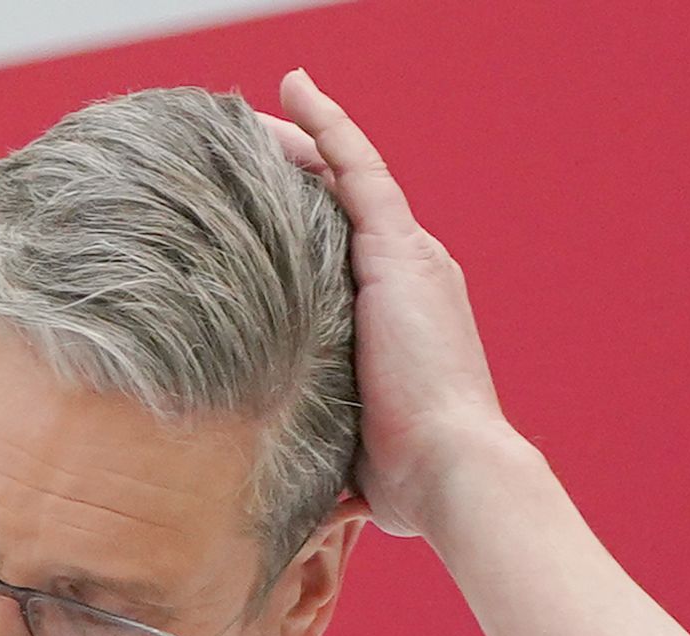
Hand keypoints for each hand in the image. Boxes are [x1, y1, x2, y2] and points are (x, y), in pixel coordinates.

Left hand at [268, 70, 516, 539]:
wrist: (451, 470)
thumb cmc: (404, 476)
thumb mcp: (347, 443)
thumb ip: (315, 438)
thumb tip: (266, 488)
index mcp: (400, 313)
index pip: (344, 246)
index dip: (302, 217)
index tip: (253, 206)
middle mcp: (412, 272)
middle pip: (342, 202)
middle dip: (294, 170)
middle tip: (238, 146)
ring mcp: (410, 257)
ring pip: (346, 175)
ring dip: (299, 140)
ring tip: (248, 114)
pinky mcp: (399, 251)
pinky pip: (359, 168)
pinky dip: (327, 127)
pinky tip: (293, 92)